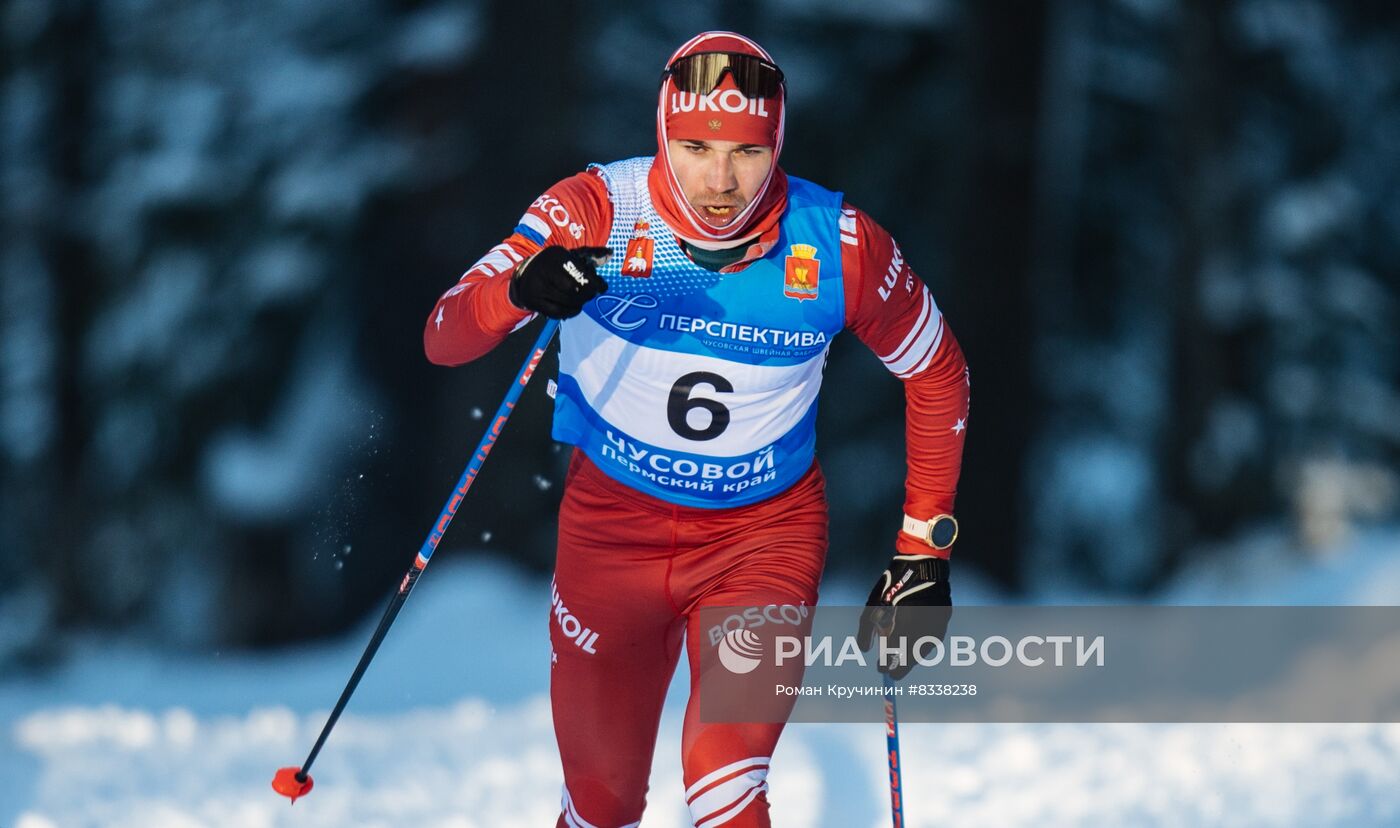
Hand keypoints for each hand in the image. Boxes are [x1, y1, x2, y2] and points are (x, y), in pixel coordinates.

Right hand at [508, 246, 610, 318]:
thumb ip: (590, 255)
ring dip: (579, 304)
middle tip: (590, 295)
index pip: (580, 271)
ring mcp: (537, 287)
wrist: (523, 276)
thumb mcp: (569, 256)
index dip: (595, 282)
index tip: (603, 288)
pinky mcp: (533, 301)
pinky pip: (557, 312)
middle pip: (574, 288)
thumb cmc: (554, 266)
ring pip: (567, 301)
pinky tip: (573, 308)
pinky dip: (569, 312)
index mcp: (556, 255)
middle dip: (587, 294)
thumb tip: (610, 253)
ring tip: (581, 300)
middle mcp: (544, 269)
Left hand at [856, 555, 951, 679]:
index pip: (896, 652)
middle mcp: (925, 625)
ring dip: (914, 657)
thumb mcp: (874, 603)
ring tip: (903, 661)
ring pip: (926, 648)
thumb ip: (866, 628)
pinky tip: (916, 646)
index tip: (880, 669)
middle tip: (892, 673)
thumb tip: (864, 650)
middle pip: (913, 655)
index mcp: (906, 622)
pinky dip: (924, 645)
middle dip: (902, 666)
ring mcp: (938, 622)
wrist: (923, 562)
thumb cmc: (894, 582)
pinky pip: (934, 637)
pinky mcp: (945, 617)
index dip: (888, 664)